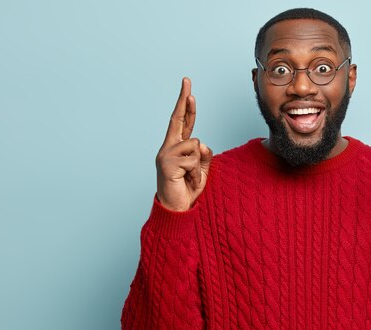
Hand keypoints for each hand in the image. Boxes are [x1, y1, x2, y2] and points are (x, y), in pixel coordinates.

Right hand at [156, 77, 212, 210]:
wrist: (176, 209)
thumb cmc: (187, 189)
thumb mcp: (201, 170)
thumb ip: (204, 155)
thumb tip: (201, 143)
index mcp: (176, 146)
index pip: (182, 121)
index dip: (186, 105)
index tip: (188, 88)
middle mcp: (168, 147)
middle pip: (178, 118)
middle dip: (183, 99)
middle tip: (186, 79)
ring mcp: (165, 154)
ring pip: (195, 145)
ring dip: (199, 164)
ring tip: (190, 177)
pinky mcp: (167, 163)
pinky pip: (193, 159)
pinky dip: (195, 172)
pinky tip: (186, 180)